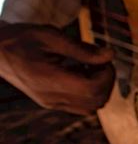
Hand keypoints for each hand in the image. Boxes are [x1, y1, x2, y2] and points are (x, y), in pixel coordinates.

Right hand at [0, 22, 114, 114]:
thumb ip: (82, 49)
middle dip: (106, 81)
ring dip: (99, 88)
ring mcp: (51, 103)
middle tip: (99, 61)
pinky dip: (89, 93)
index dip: (107, 75)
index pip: (93, 89)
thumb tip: (110, 55)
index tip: (103, 59)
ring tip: (89, 66)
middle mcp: (51, 97)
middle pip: (96, 101)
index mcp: (49, 80)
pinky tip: (80, 73)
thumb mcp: (51, 36)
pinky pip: (80, 106)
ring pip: (91, 107)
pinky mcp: (50, 103)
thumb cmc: (20, 38)